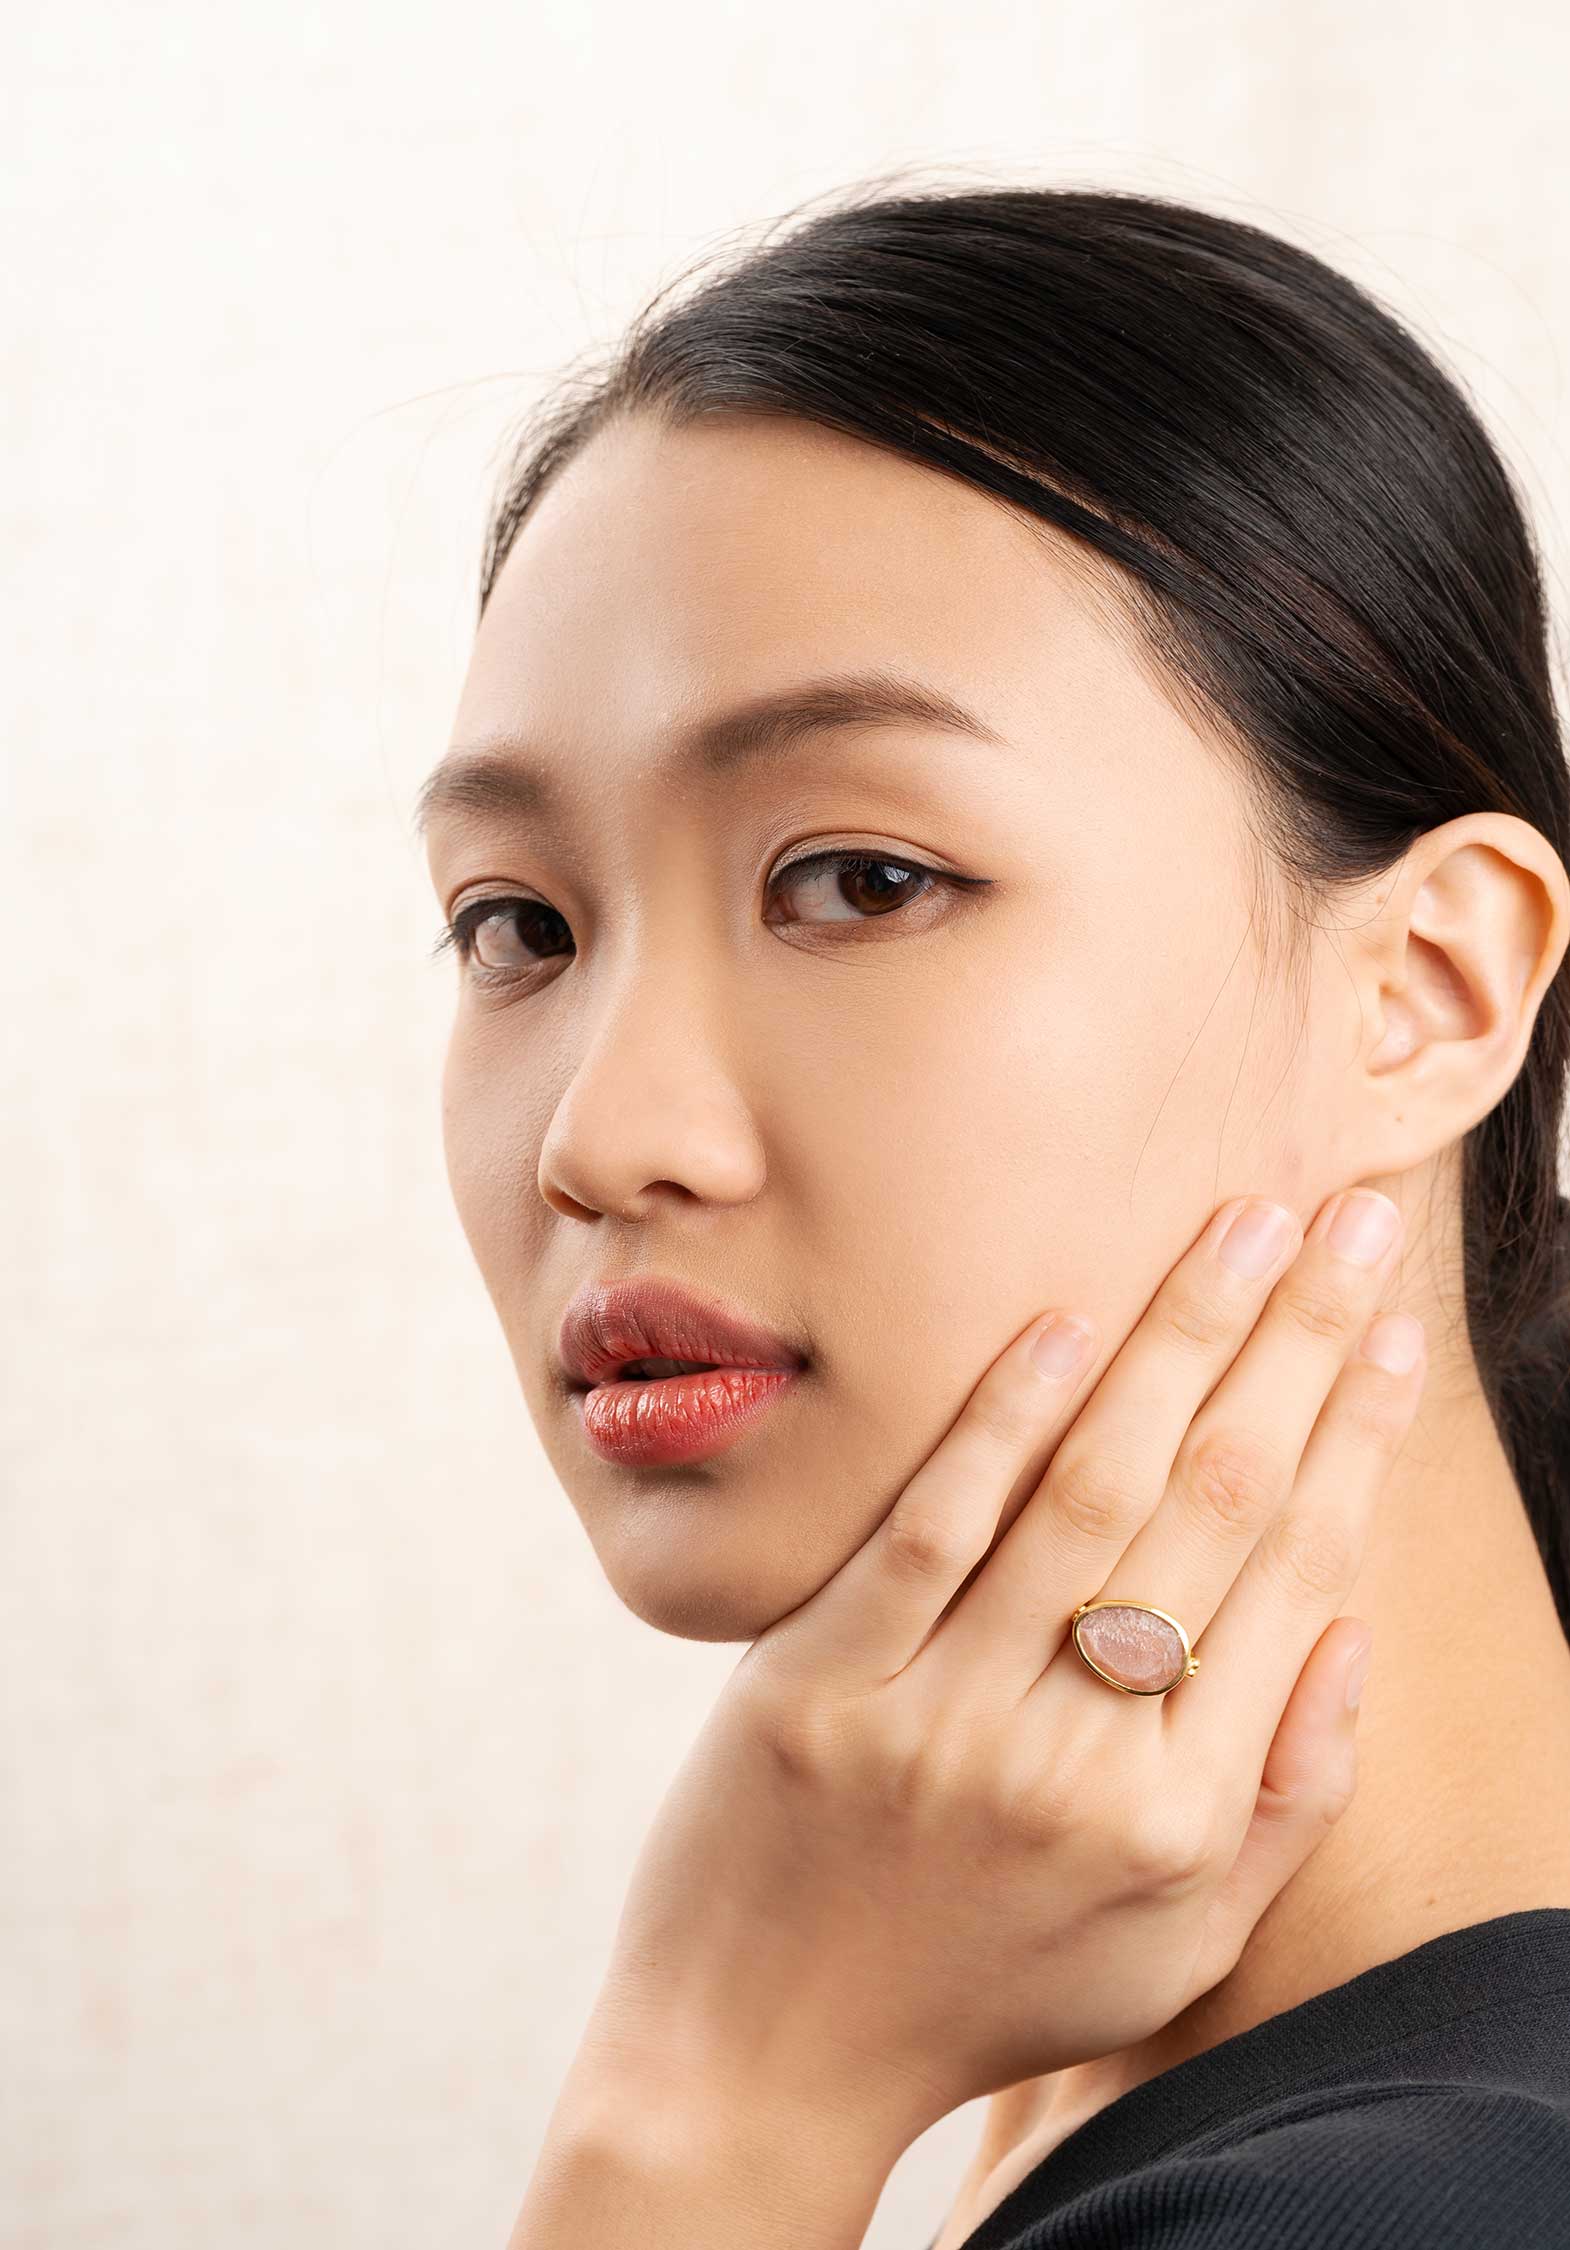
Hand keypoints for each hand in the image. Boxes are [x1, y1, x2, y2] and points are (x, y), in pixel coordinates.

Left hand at [581, 1187, 1423, 2152]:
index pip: (1297, 1583)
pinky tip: (1062, 1321)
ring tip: (1240, 1223)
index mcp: (1179, 1820)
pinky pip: (931, 1530)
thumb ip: (1282, 1796)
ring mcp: (943, 1718)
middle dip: (1298, 1343)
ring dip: (1177, 1340)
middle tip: (1348, 1216)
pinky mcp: (820, 1685)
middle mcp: (1078, 1763)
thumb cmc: (985, 1987)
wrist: (759, 2058)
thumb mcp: (1173, 1944)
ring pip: (1089, 1493)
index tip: (1393, 1329)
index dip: (1356, 1441)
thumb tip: (1350, 1625)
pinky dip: (1000, 1421)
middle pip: (1214, 1508)